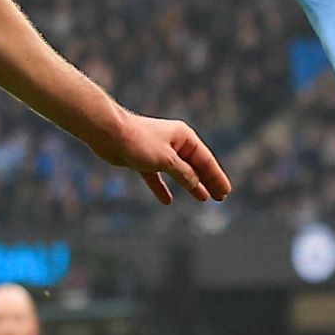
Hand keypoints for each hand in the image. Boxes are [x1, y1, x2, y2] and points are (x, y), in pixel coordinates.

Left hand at [90, 110, 231, 205]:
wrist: (109, 133)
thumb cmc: (139, 141)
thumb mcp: (166, 160)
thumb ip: (184, 173)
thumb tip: (197, 184)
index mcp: (184, 137)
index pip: (206, 160)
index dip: (216, 177)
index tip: (226, 192)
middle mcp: (174, 143)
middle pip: (195, 166)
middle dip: (208, 182)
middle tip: (221, 197)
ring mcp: (159, 151)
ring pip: (179, 172)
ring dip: (191, 185)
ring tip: (203, 198)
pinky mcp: (143, 160)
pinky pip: (157, 177)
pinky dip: (163, 188)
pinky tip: (167, 201)